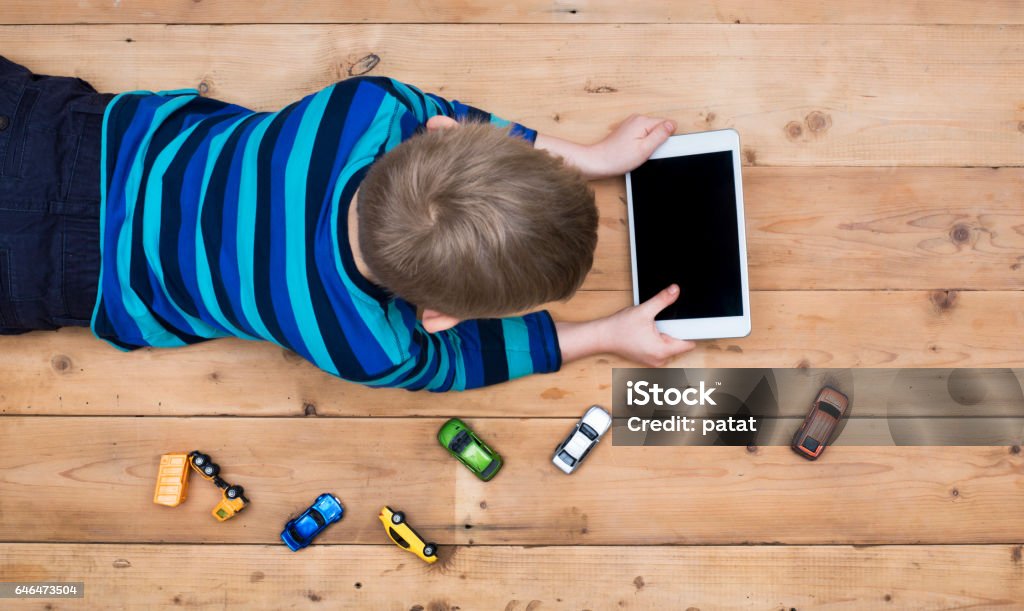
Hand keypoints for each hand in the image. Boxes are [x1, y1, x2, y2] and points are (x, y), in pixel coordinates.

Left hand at [534, 114, 675, 179]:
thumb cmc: (618, 158)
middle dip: (657, 141)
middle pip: (659, 127)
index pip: (667, 124)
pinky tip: (633, 151)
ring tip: (638, 152)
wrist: (598, 161)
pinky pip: (642, 134)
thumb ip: (660, 135)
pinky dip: (641, 143)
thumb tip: (672, 124)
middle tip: (646, 152)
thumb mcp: (645, 149)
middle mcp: (637, 119)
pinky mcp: (627, 130)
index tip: (656, 148)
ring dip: (649, 143)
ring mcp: (631, 124)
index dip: (665, 139)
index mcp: (642, 121)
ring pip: (651, 132)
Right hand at [555, 284, 695, 366]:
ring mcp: (653, 360)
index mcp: (661, 351)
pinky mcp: (648, 357)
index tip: (697, 324)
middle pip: (679, 343)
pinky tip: (646, 332)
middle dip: (674, 331)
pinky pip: (661, 347)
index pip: (688, 344)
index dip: (693, 332)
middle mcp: (659, 359)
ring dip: (665, 335)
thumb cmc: (619, 328)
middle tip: (662, 322)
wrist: (602, 336)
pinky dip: (658, 339)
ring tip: (651, 328)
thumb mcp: (644, 311)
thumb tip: (675, 291)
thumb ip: (662, 300)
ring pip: (670, 345)